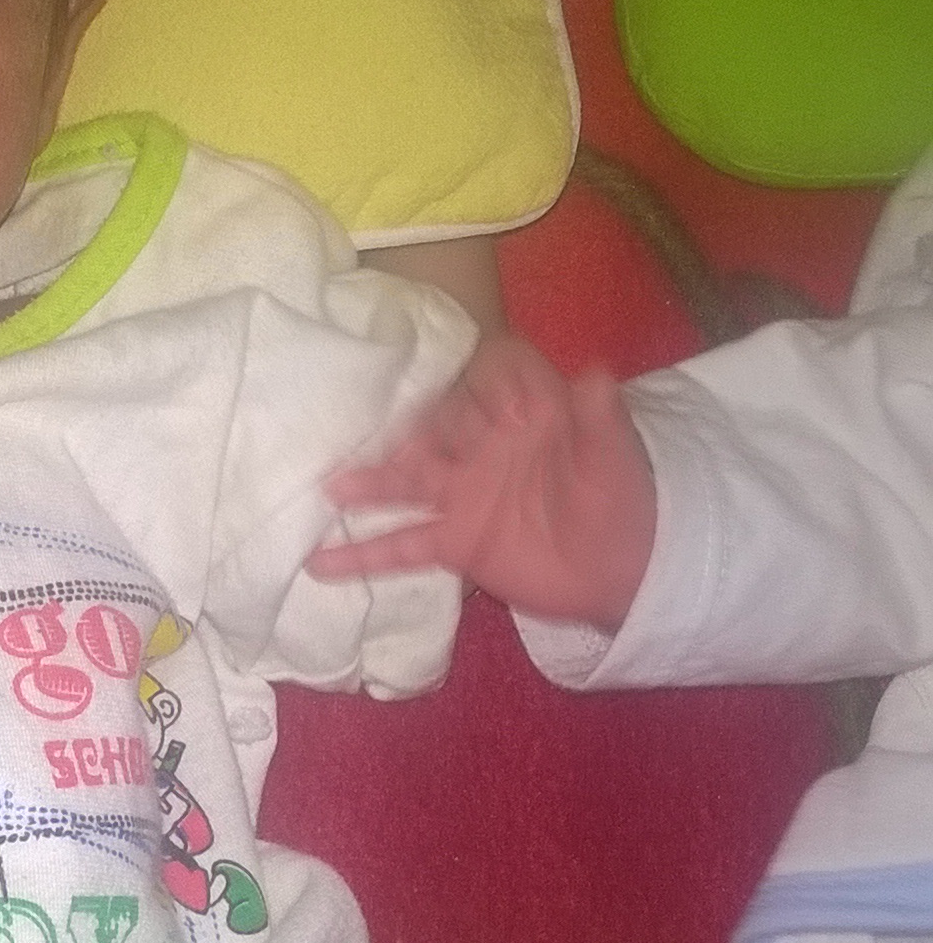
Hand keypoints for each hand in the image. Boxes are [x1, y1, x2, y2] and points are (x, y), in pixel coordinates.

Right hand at [310, 333, 657, 629]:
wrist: (623, 571)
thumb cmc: (622, 502)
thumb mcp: (616, 457)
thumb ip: (601, 417)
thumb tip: (596, 371)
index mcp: (524, 415)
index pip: (490, 379)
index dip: (474, 376)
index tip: (456, 382)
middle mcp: (484, 447)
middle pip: (433, 426)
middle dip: (403, 429)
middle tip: (375, 436)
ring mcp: (463, 494)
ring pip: (406, 482)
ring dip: (370, 484)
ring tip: (330, 488)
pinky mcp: (455, 540)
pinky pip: (403, 544)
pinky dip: (363, 555)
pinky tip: (320, 562)